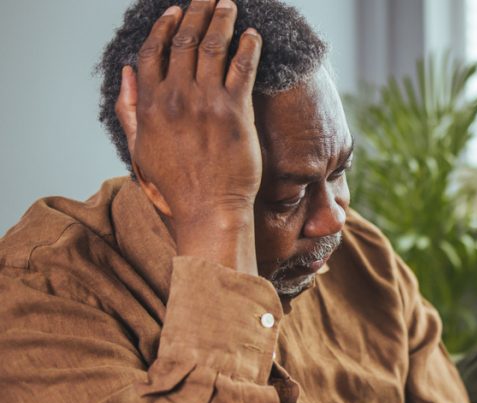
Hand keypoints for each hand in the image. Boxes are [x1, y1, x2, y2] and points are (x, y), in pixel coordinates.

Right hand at [115, 0, 261, 272]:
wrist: (208, 210)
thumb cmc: (175, 186)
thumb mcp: (139, 148)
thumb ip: (129, 108)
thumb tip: (125, 73)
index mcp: (151, 104)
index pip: (153, 52)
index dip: (164, 27)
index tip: (175, 11)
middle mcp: (176, 97)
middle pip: (184, 42)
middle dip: (196, 13)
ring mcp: (206, 103)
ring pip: (213, 47)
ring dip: (221, 20)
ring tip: (228, 5)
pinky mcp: (236, 112)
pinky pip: (242, 69)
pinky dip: (248, 47)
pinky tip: (252, 35)